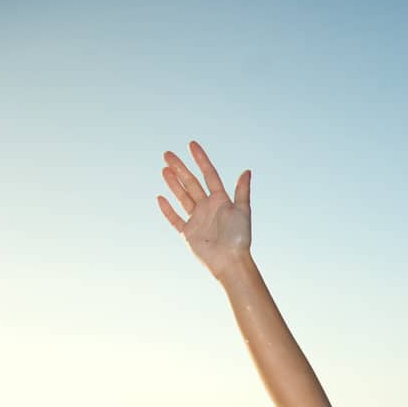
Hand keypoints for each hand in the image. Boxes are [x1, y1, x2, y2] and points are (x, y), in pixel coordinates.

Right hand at [156, 140, 250, 280]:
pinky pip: (175, 219)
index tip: (191, 145)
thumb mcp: (243, 212)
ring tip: (164, 169)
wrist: (231, 262)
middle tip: (167, 154)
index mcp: (220, 200)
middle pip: (191, 183)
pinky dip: (167, 210)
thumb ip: (242, 191)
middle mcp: (207, 207)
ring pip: (182, 197)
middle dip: (180, 168)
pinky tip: (160, 198)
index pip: (209, 175)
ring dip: (173, 183)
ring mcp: (197, 219)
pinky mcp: (188, 233)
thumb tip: (247, 171)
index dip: (201, 160)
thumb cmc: (239, 238)